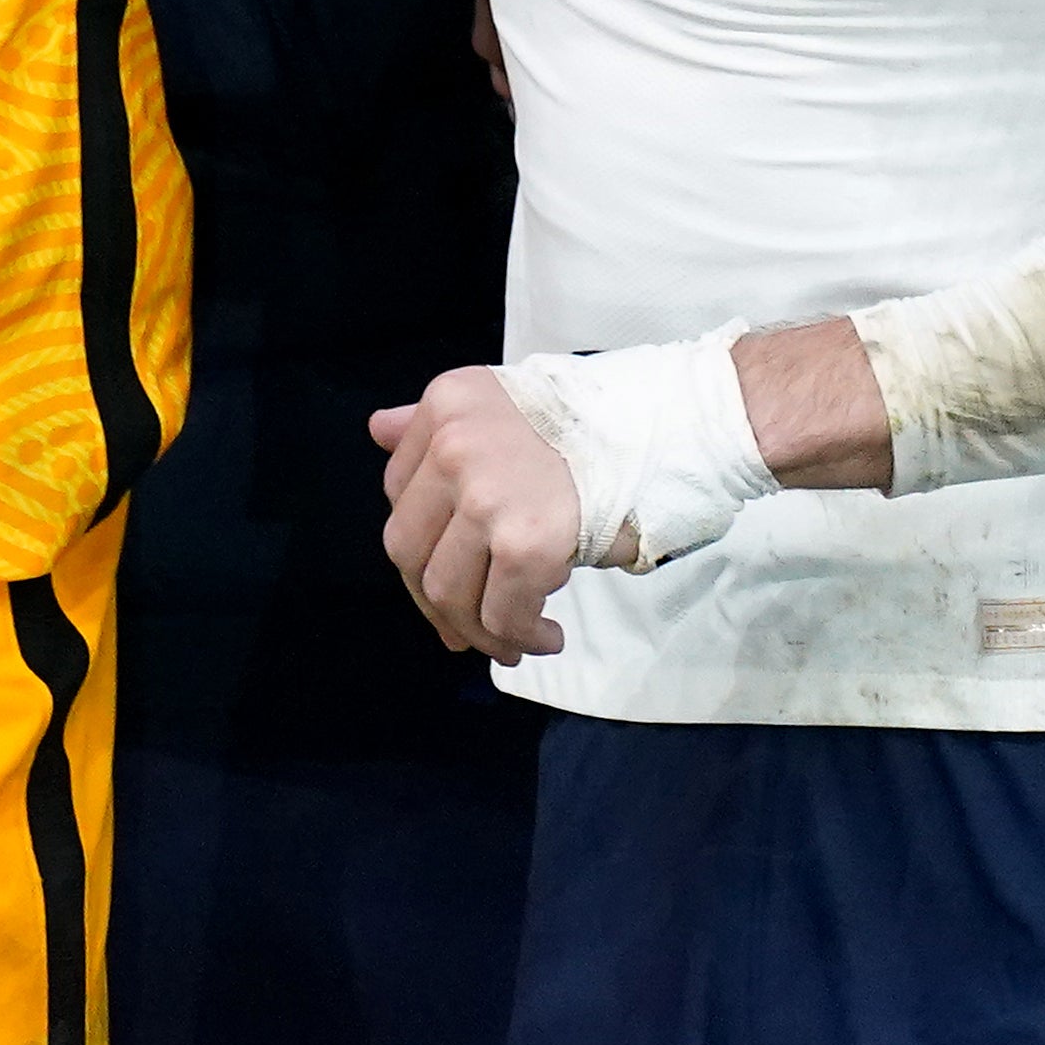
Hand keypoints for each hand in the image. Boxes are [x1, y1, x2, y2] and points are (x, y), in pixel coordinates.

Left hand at [370, 365, 580, 659]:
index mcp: (444, 407)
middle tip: (464, 630)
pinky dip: (518, 638)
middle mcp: (452, 447)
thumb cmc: (591, 426)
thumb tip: (377, 430)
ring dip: (477, 632)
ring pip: (447, 592)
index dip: (419, 547)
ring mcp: (484, 496)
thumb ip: (432, 422)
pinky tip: (544, 637)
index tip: (439, 576)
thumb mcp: (498, 402)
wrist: (667, 430)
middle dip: (434, 602)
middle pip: (407, 549)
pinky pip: (500, 614)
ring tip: (513, 642)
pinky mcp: (524, 543)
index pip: (398, 493)